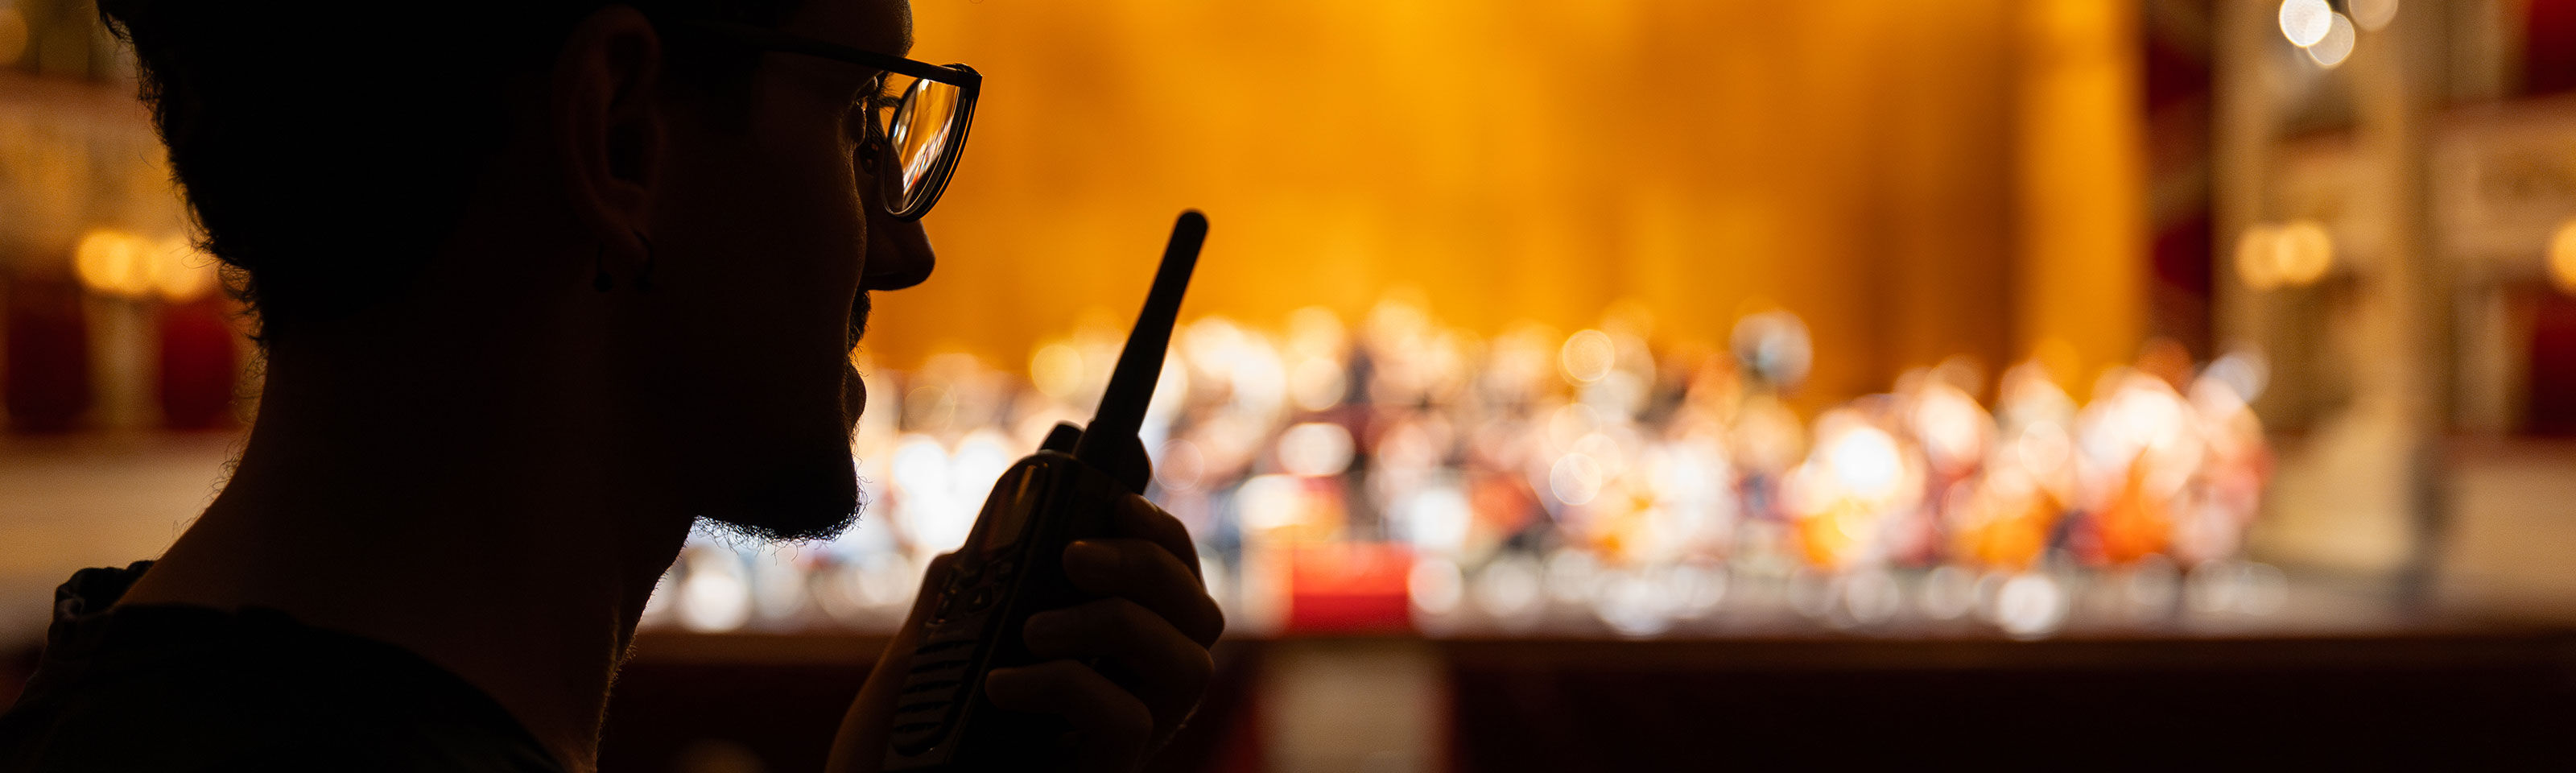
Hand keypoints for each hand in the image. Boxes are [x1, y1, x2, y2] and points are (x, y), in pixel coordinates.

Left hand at [827, 494, 1223, 772]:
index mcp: (1103, 654)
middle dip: (1148, 565)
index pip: (1174, 582)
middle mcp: (1127, 695)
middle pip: (1200, 614)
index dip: (1162, 534)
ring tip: (1034, 630)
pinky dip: (1069, 685)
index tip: (1118, 501)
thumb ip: (969, 586)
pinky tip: (1005, 686)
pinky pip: (1128, 723)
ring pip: (1189, 666)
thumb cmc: (894, 747)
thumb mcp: (928, 645)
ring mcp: (1120, 744)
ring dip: (1119, 622)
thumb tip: (1000, 521)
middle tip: (1074, 558)